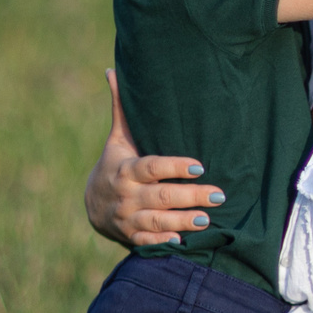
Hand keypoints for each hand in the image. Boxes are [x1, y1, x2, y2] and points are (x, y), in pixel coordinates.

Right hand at [86, 70, 223, 246]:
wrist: (94, 204)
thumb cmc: (115, 164)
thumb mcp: (117, 139)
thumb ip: (122, 109)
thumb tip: (112, 70)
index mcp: (125, 169)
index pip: (152, 167)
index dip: (175, 167)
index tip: (199, 165)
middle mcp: (127, 195)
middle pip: (161, 196)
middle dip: (191, 196)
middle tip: (218, 195)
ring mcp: (128, 217)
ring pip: (158, 220)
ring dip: (184, 221)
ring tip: (208, 219)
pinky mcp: (132, 236)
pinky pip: (148, 241)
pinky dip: (164, 241)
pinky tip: (184, 242)